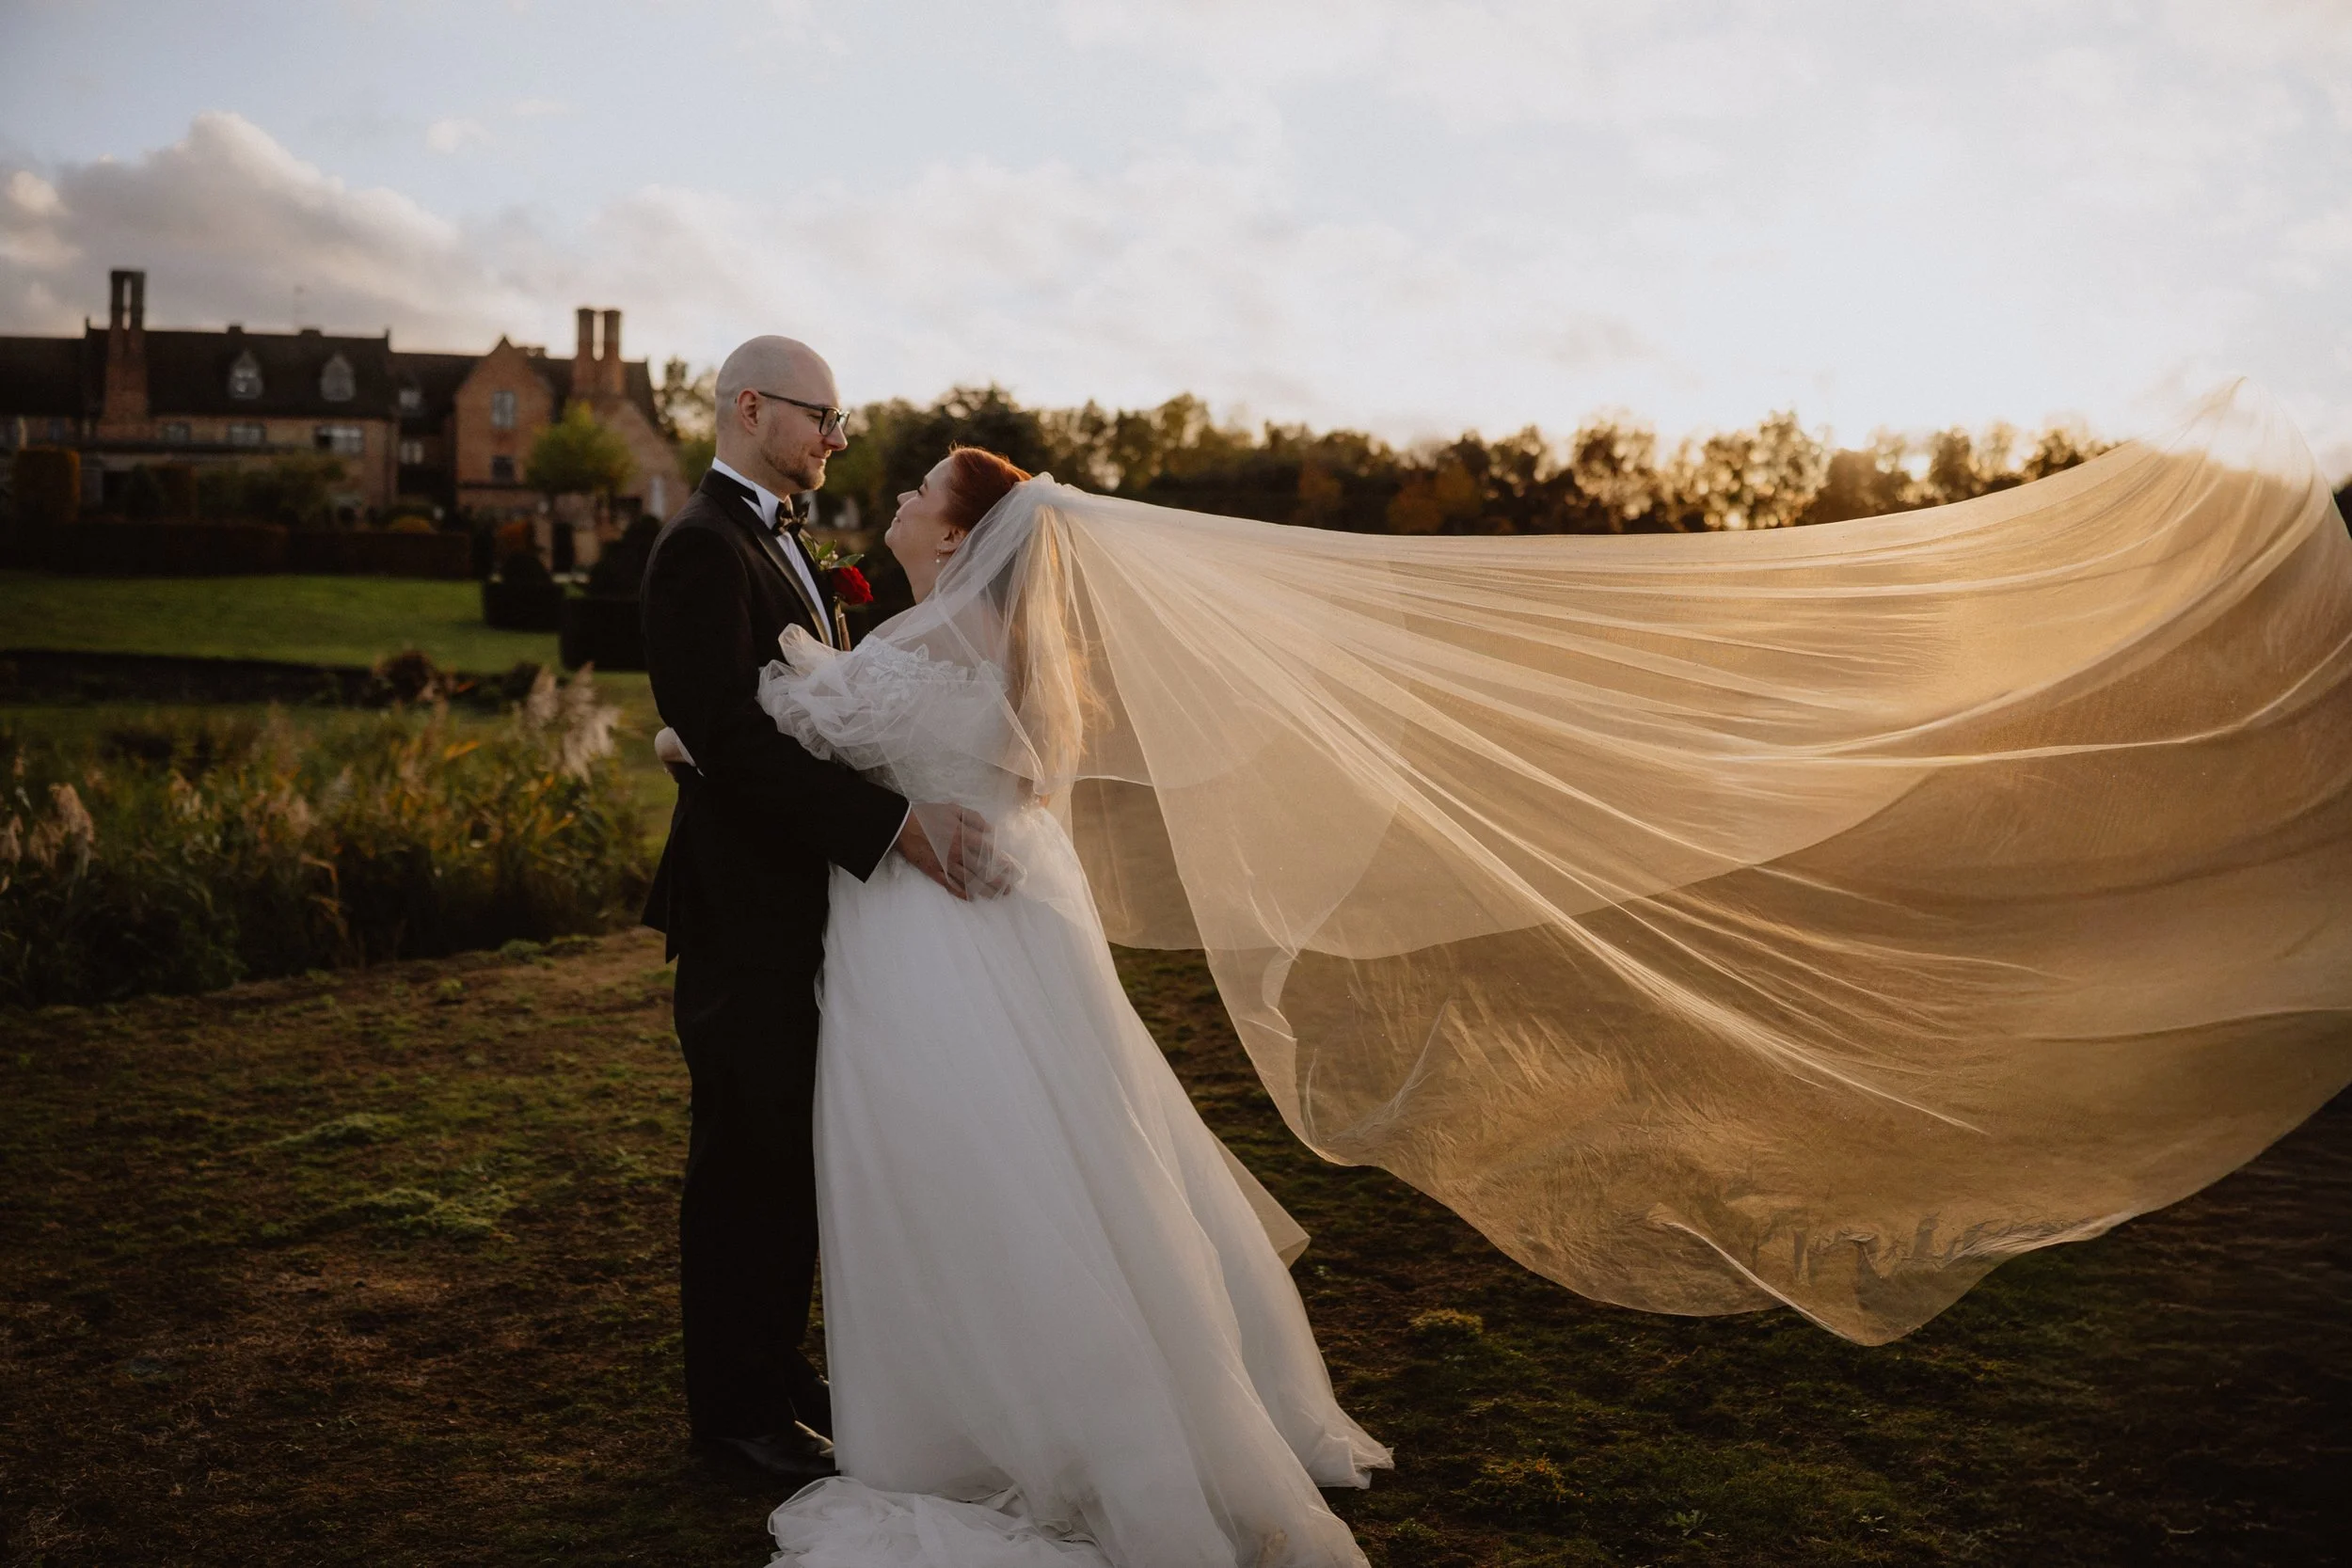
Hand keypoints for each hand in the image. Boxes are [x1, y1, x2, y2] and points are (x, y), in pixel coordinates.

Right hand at [894, 805, 1017, 900]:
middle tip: (1009, 889)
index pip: (988, 852)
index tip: (1013, 870)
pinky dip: (960, 891)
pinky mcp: (933, 871)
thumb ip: (973, 818)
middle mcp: (957, 852)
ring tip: (996, 895)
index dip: (1002, 862)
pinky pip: (949, 884)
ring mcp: (945, 864)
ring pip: (968, 879)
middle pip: (981, 869)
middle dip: (997, 880)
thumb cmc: (928, 815)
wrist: (901, 825)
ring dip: (983, 889)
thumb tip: (990, 830)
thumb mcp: (953, 809)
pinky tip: (971, 897)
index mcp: (963, 836)